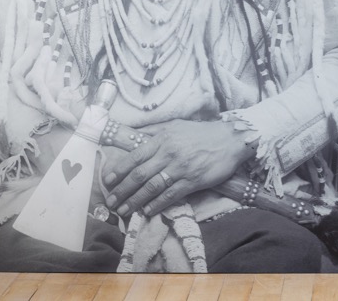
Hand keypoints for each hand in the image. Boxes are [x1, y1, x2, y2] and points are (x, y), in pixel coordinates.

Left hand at [102, 119, 253, 218]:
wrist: (230, 139)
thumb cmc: (201, 133)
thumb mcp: (176, 126)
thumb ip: (155, 132)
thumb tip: (135, 137)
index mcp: (162, 139)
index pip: (135, 156)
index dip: (119, 170)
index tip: (107, 181)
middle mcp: (169, 153)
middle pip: (140, 174)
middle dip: (122, 190)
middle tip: (111, 201)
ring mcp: (180, 168)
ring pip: (152, 187)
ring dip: (135, 200)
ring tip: (124, 210)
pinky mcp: (193, 181)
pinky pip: (170, 195)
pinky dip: (157, 204)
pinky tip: (147, 211)